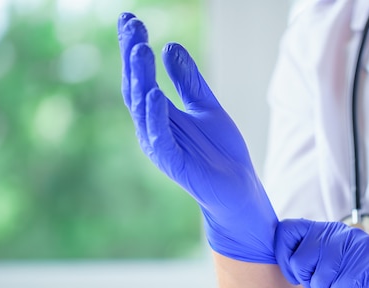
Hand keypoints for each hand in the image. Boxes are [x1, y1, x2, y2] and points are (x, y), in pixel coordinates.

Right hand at [117, 13, 276, 262]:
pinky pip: (160, 139)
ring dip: (141, 80)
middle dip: (132, 56)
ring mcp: (160, 146)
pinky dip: (155, 118)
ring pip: (143, 109)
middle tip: (131, 25)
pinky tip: (155, 95)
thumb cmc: (221, 151)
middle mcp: (153, 128)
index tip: (129, 18)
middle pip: (136, 87)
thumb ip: (188, 81)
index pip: (141, 76)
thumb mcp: (207, 107)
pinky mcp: (173, 163)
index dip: (133, 47)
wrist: (239, 188)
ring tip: (140, 50)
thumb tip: (170, 46)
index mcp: (159, 114)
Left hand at [274, 219, 368, 287]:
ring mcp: (355, 247)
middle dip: (311, 287)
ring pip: (320, 280)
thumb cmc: (368, 287)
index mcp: (328, 231)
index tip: (297, 276)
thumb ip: (312, 262)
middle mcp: (340, 234)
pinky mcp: (368, 265)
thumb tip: (283, 264)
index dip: (284, 257)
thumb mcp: (334, 270)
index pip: (286, 231)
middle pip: (300, 261)